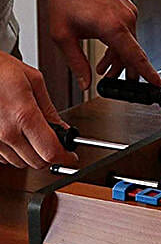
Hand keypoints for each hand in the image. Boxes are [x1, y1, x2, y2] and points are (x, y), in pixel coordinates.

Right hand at [0, 52, 76, 167]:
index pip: (51, 152)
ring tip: (32, 136)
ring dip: (31, 155)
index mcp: (23, 115)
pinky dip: (13, 152)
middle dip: (50, 155)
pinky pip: (3, 158)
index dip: (65, 157)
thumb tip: (63, 129)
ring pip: (20, 163)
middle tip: (54, 143)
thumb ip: (50, 109)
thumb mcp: (33, 80)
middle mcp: (6, 131)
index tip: (70, 155)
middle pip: (37, 162)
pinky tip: (16, 136)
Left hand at [48, 0, 160, 90]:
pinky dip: (120, 43)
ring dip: (119, 57)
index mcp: (112, 27)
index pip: (136, 57)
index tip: (158, 85)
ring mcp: (129, 13)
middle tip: (115, 82)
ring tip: (104, 67)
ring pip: (130, 44)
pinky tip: (107, 47)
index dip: (148, 74)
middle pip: (133, 55)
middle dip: (124, 71)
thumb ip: (76, 63)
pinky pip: (128, 32)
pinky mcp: (128, 9)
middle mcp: (125, 19)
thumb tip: (84, 82)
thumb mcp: (62, 34)